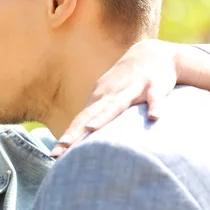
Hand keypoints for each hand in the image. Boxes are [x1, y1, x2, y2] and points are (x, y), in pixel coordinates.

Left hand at [52, 39, 177, 156]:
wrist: (151, 54)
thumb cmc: (124, 85)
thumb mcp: (107, 100)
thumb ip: (96, 118)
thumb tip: (82, 141)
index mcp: (98, 100)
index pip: (79, 121)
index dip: (67, 137)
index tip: (54, 155)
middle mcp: (110, 95)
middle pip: (90, 115)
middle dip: (76, 131)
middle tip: (62, 146)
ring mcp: (131, 89)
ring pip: (116, 105)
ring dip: (103, 116)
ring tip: (91, 129)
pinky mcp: (154, 86)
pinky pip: (154, 98)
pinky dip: (154, 106)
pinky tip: (154, 117)